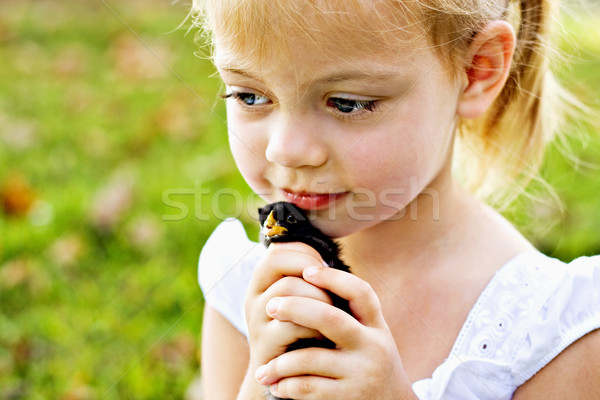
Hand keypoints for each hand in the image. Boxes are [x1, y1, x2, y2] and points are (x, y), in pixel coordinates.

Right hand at [242, 242, 333, 394]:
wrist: (288, 377)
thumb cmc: (304, 333)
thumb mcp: (304, 301)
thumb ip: (308, 279)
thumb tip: (327, 257)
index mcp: (262, 282)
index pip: (278, 251)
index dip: (306, 255)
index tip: (325, 271)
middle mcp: (253, 297)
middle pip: (282, 267)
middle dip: (315, 278)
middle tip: (332, 294)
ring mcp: (256, 320)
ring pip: (287, 291)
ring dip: (319, 300)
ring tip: (333, 315)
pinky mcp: (265, 344)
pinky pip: (291, 325)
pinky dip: (315, 327)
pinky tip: (326, 336)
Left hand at [254, 266, 416, 399]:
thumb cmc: (373, 369)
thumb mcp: (373, 340)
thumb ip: (352, 318)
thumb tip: (312, 279)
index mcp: (377, 327)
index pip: (360, 293)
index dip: (333, 278)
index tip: (306, 271)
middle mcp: (373, 347)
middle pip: (329, 318)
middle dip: (295, 308)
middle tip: (270, 306)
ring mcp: (362, 373)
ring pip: (309, 358)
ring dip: (279, 363)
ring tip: (263, 370)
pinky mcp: (349, 398)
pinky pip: (307, 387)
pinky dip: (286, 386)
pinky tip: (276, 386)